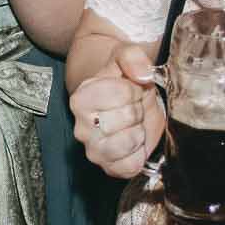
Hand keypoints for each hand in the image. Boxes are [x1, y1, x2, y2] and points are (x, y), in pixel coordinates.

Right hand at [73, 44, 165, 178]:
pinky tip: (133, 141)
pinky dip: (139, 153)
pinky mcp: (108, 168)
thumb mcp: (125, 56)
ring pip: (128, 142)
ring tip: (131, 123)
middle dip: (137, 109)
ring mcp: (93, 150)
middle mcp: (81, 127)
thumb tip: (143, 75)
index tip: (129, 89)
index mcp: (81, 98)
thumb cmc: (123, 81)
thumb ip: (132, 57)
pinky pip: (131, 165)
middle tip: (132, 107)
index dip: (134, 90)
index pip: (121, 94)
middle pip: (127, 117)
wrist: (126, 102)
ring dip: (138, 131)